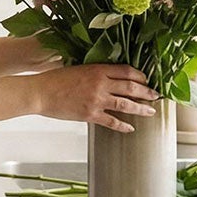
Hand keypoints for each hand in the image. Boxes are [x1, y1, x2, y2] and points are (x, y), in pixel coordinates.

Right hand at [33, 64, 158, 132]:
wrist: (40, 92)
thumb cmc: (55, 80)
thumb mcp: (78, 69)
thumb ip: (95, 72)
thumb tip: (109, 78)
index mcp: (97, 69)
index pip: (126, 71)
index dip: (139, 76)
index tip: (146, 80)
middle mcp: (100, 84)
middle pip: (131, 87)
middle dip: (146, 92)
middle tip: (156, 96)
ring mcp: (96, 100)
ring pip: (126, 104)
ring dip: (140, 108)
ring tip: (150, 112)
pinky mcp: (90, 114)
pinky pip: (112, 121)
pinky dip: (122, 125)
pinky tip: (130, 128)